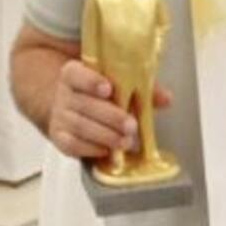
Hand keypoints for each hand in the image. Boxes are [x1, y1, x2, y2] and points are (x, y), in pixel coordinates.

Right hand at [48, 57, 172, 160]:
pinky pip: (72, 145)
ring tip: (126, 141)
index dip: (91, 81)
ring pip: (80, 127)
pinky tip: (107, 150)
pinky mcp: (60, 138)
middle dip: (110, 117)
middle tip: (131, 125)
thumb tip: (166, 98)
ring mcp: (59, 117)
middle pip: (84, 105)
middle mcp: (63, 94)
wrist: (69, 107)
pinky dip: (91, 149)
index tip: (108, 89)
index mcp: (74, 74)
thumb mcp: (119, 83)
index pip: (76, 74)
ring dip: (105, 136)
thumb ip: (142, 88)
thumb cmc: (98, 94)